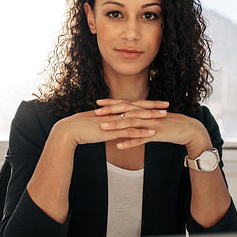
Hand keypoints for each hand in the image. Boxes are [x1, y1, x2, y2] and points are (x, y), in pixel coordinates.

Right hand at [49, 99, 168, 149]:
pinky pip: (129, 131)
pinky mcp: (111, 131)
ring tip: (164, 117)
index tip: (156, 103)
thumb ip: (105, 124)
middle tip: (166, 105)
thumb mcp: (96, 124)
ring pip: (136, 117)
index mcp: (111, 110)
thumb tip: (112, 126)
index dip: (144, 104)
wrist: (69, 130)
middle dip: (153, 106)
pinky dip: (141, 131)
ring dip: (151, 117)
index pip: (131, 105)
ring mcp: (113, 121)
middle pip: (137, 107)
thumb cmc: (80, 129)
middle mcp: (114, 113)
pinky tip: (152, 132)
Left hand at [95, 99, 210, 152]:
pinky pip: (141, 139)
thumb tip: (129, 118)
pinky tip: (118, 146)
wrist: (190, 130)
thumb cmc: (171, 125)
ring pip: (130, 124)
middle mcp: (146, 115)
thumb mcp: (154, 120)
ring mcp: (151, 124)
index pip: (125, 104)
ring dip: (115, 126)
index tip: (98, 103)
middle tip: (95, 112)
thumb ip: (142, 119)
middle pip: (125, 111)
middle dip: (109, 111)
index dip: (111, 103)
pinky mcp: (157, 134)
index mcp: (145, 110)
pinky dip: (129, 142)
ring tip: (102, 127)